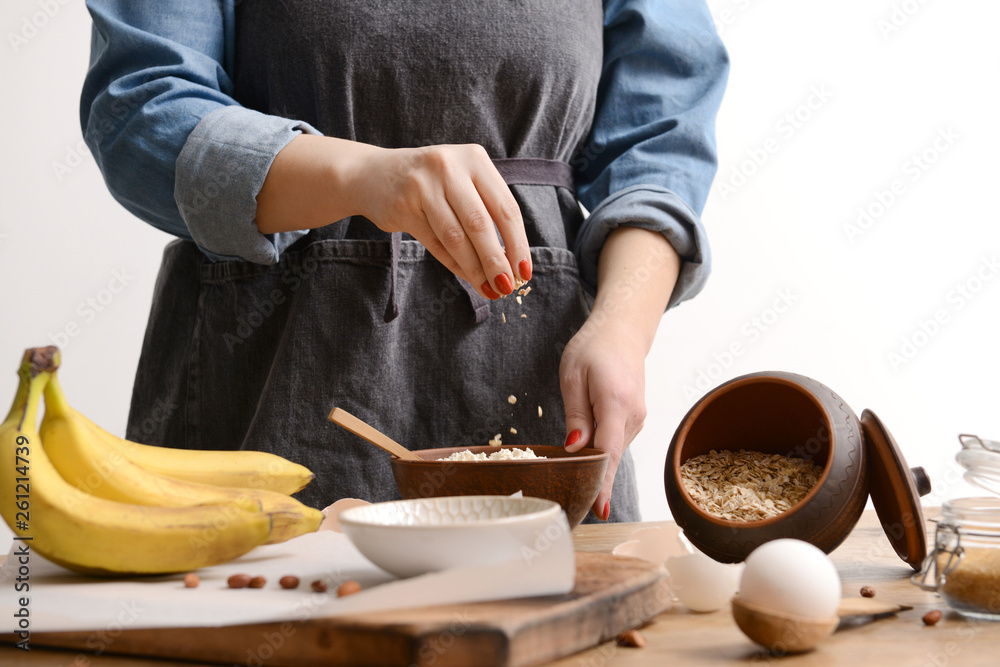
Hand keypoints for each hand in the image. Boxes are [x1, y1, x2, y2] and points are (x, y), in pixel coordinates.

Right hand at [351, 143, 530, 298]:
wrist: (372, 174)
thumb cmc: (431, 183)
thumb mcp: (462, 182)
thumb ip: (486, 211)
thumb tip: (512, 261)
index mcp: (474, 159)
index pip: (505, 206)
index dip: (518, 242)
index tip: (524, 270)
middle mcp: (449, 167)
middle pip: (480, 224)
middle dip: (496, 260)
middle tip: (506, 287)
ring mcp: (423, 186)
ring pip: (456, 237)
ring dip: (475, 268)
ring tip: (488, 288)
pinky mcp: (403, 206)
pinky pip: (435, 243)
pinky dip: (454, 265)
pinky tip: (468, 278)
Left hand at [560, 317, 646, 520]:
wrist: (621, 332)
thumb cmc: (593, 348)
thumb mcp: (573, 376)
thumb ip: (576, 415)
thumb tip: (575, 448)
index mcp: (616, 402)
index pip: (608, 451)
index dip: (602, 482)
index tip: (598, 509)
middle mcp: (634, 415)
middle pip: (610, 456)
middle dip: (593, 480)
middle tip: (571, 504)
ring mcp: (638, 419)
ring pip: (612, 451)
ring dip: (595, 464)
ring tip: (572, 480)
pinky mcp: (634, 420)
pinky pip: (614, 442)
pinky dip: (600, 452)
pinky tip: (585, 455)